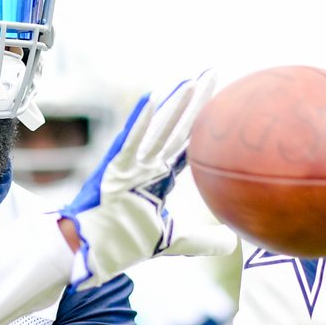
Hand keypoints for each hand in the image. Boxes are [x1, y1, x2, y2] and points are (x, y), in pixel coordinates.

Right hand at [59, 70, 235, 290]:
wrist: (92, 251)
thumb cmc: (124, 242)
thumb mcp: (173, 241)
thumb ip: (201, 240)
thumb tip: (232, 243)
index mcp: (158, 176)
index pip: (186, 143)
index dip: (203, 122)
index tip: (221, 100)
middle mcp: (147, 164)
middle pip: (178, 128)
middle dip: (196, 101)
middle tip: (214, 73)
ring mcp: (130, 164)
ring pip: (158, 130)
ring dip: (174, 105)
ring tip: (192, 81)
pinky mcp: (114, 169)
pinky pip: (130, 142)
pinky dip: (139, 121)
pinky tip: (151, 98)